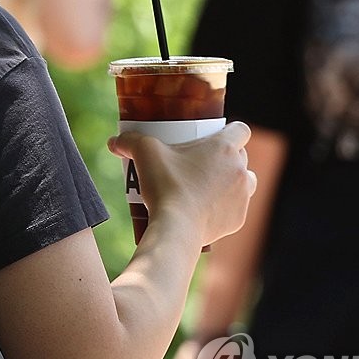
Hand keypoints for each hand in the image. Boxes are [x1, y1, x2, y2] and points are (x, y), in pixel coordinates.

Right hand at [109, 122, 256, 246]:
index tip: (214, 136)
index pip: (242, 129)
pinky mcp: (238, 219)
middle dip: (226, 157)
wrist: (176, 228)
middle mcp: (240, 169)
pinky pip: (236, 207)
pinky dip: (224, 206)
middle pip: (241, 156)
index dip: (230, 130)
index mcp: (224, 147)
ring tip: (208, 184)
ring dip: (231, 180)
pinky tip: (205, 207)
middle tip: (200, 162)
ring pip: (245, 181)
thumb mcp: (144, 153)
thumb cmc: (166, 185)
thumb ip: (130, 141)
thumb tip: (113, 141)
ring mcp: (242, 196)